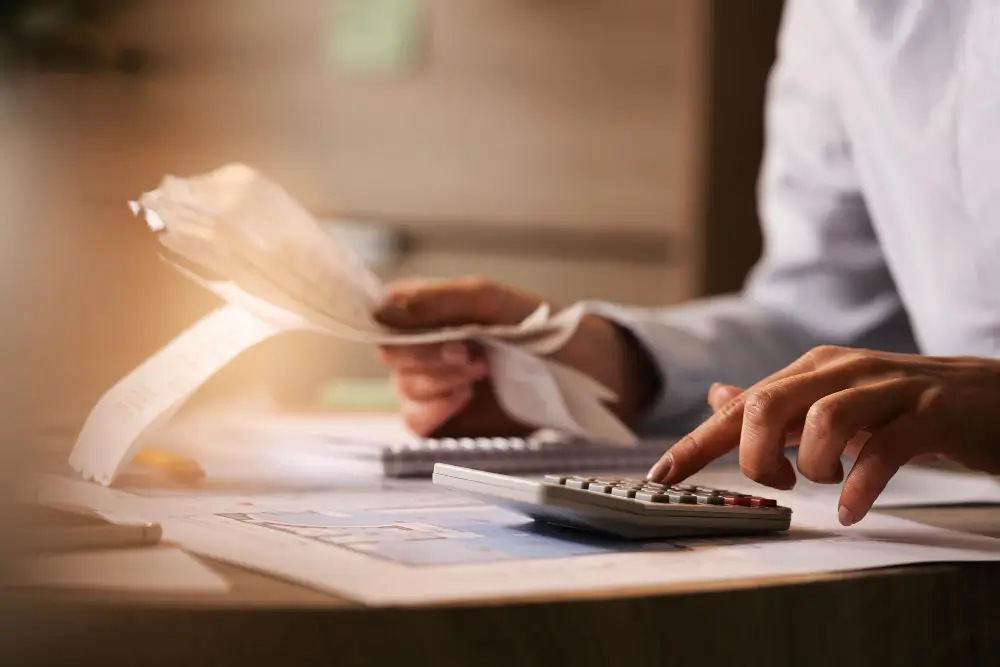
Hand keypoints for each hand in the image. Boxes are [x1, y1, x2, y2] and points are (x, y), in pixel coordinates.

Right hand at [373, 277, 657, 437]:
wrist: (586, 373)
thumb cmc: (542, 329)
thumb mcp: (492, 301)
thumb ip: (439, 300)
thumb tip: (384, 307)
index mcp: (430, 313)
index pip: (383, 316)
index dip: (398, 326)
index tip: (435, 330)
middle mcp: (425, 349)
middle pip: (391, 356)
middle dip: (428, 356)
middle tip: (472, 354)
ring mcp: (435, 387)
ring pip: (403, 390)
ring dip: (438, 382)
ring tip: (479, 373)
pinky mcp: (448, 423)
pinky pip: (418, 423)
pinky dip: (436, 410)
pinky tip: (464, 398)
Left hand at [646, 345, 999, 524]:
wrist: (993, 397)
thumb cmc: (903, 405)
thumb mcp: (831, 399)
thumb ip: (776, 403)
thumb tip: (717, 397)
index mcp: (812, 370)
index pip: (741, 405)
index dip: (696, 443)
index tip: (662, 477)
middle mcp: (842, 370)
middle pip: (769, 403)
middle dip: (754, 454)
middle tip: (775, 482)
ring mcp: (889, 388)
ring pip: (824, 420)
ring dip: (813, 467)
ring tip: (824, 486)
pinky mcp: (930, 413)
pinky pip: (884, 450)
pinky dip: (860, 486)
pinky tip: (852, 508)